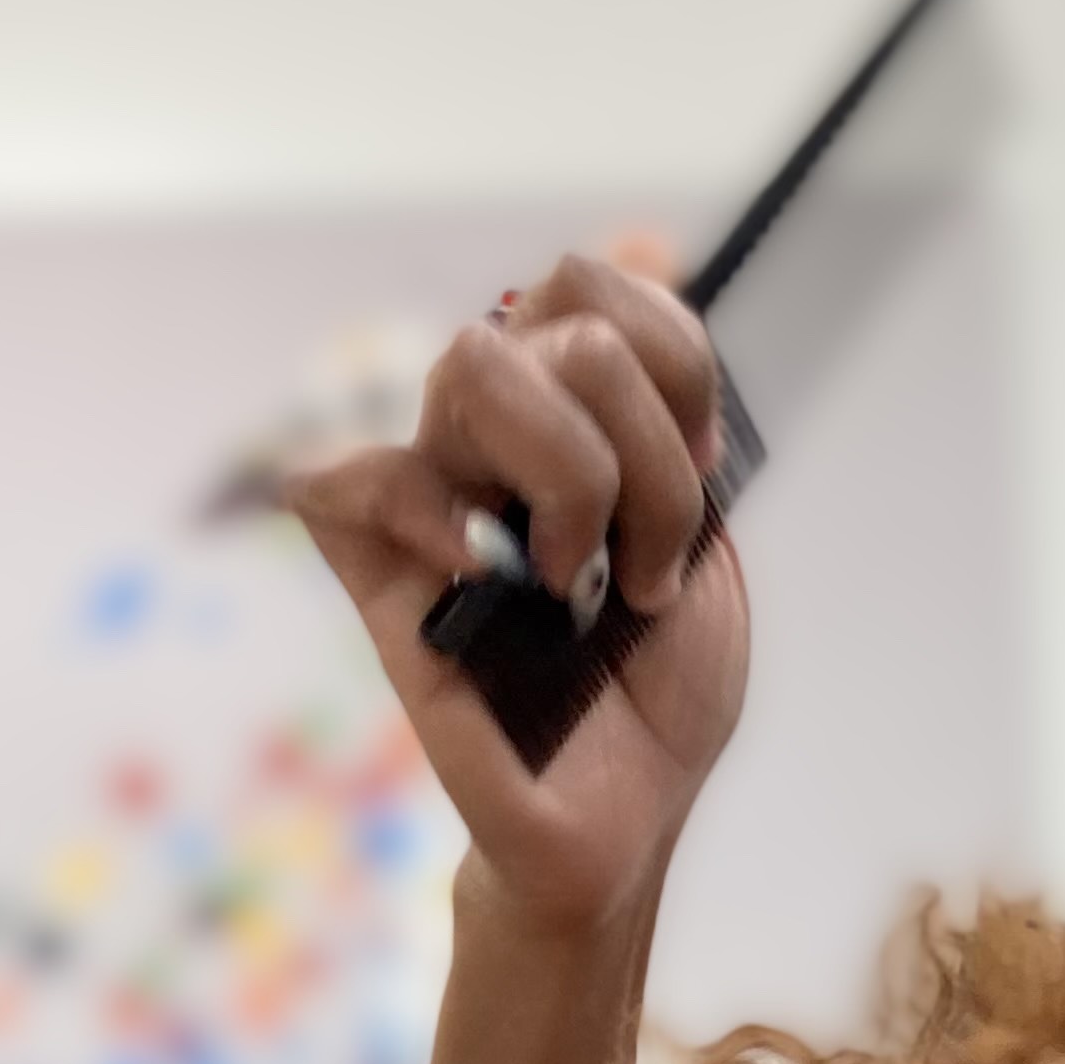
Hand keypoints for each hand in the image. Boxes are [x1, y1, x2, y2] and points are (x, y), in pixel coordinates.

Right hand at [289, 252, 749, 939]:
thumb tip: (647, 240)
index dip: (677, 366)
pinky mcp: (377, 572)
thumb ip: (677, 412)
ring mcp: (435, 494)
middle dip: (650, 456)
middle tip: (651, 570)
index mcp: (577, 415)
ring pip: (476, 367)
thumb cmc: (656, 699)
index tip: (705, 478)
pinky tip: (492, 579)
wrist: (624, 824)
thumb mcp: (706, 543)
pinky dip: (437, 518)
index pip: (602, 285)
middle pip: (561, 320)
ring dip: (573, 481)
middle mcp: (500, 436)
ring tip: (581, 585)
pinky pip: (358, 478)